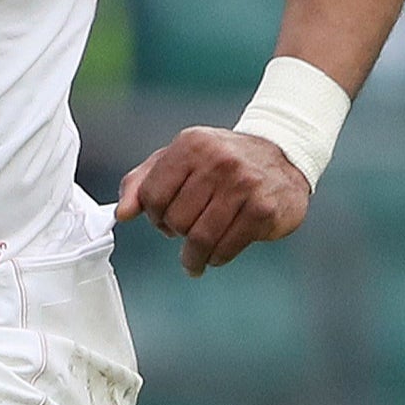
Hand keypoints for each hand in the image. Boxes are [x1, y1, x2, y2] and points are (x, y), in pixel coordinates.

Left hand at [115, 127, 309, 276]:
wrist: (282, 155)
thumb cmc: (222, 160)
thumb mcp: (181, 158)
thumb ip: (144, 181)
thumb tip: (122, 213)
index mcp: (192, 145)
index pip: (152, 195)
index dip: (152, 214)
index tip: (161, 220)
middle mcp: (218, 161)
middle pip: (175, 220)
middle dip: (175, 233)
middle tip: (184, 232)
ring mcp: (243, 185)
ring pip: (199, 238)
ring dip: (193, 257)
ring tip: (194, 259)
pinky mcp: (263, 210)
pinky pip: (225, 248)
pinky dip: (216, 258)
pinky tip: (216, 254)